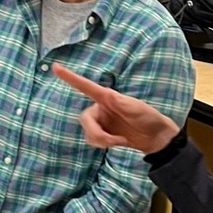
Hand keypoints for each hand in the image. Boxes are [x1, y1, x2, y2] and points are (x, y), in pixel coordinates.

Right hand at [53, 63, 179, 153]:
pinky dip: (104, 144)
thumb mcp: (136, 108)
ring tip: (120, 142)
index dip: (71, 78)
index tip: (56, 67)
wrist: (157, 138)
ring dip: (102, 141)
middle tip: (113, 142)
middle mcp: (101, 108)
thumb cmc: (149, 118)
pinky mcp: (104, 134)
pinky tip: (118, 143)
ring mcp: (102, 122)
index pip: (86, 87)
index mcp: (107, 98)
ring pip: (88, 133)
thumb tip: (106, 94)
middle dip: (96, 133)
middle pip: (85, 119)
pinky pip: (93, 140)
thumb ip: (119, 102)